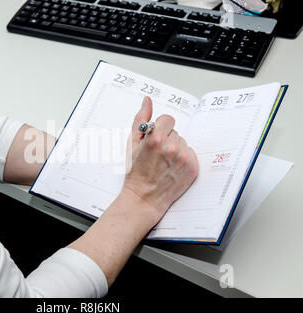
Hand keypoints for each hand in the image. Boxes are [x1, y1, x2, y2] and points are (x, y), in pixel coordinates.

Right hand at [122, 96, 198, 226]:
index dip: (160, 128)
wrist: (144, 197)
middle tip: (156, 155)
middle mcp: (172, 147)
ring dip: (175, 149)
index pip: (167, 119)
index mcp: (156, 139)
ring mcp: (184, 158)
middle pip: (175, 132)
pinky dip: (183, 159)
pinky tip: (172, 168)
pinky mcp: (193, 167)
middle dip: (166, 139)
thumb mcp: (132, 143)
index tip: (155, 138)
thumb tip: (147, 101)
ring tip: (164, 162)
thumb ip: (140, 119)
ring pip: (183, 142)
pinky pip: (190, 153)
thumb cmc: (135, 172)